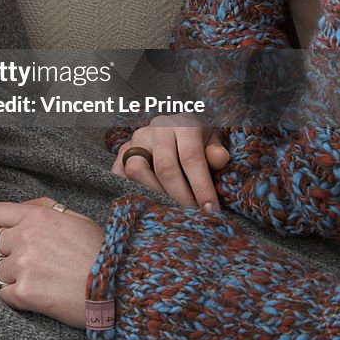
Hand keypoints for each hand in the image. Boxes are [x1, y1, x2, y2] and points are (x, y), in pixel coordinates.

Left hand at [0, 197, 103, 328]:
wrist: (119, 287)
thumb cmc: (102, 251)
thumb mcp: (76, 218)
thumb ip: (44, 208)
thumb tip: (22, 209)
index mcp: (36, 216)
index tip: (2, 234)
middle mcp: (25, 238)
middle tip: (17, 261)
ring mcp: (22, 266)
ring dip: (9, 277)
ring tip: (34, 279)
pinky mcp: (24, 294)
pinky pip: (3, 295)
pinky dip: (15, 297)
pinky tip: (36, 295)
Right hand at [111, 116, 229, 209]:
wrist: (175, 126)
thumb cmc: (197, 140)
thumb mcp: (212, 141)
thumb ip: (216, 152)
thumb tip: (219, 159)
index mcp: (184, 124)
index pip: (191, 157)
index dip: (201, 186)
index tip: (210, 210)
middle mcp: (157, 128)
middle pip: (165, 167)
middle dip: (180, 197)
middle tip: (191, 216)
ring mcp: (137, 139)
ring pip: (137, 169)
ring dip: (154, 194)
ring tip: (169, 209)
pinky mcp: (123, 150)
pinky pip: (120, 173)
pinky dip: (131, 190)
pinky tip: (147, 202)